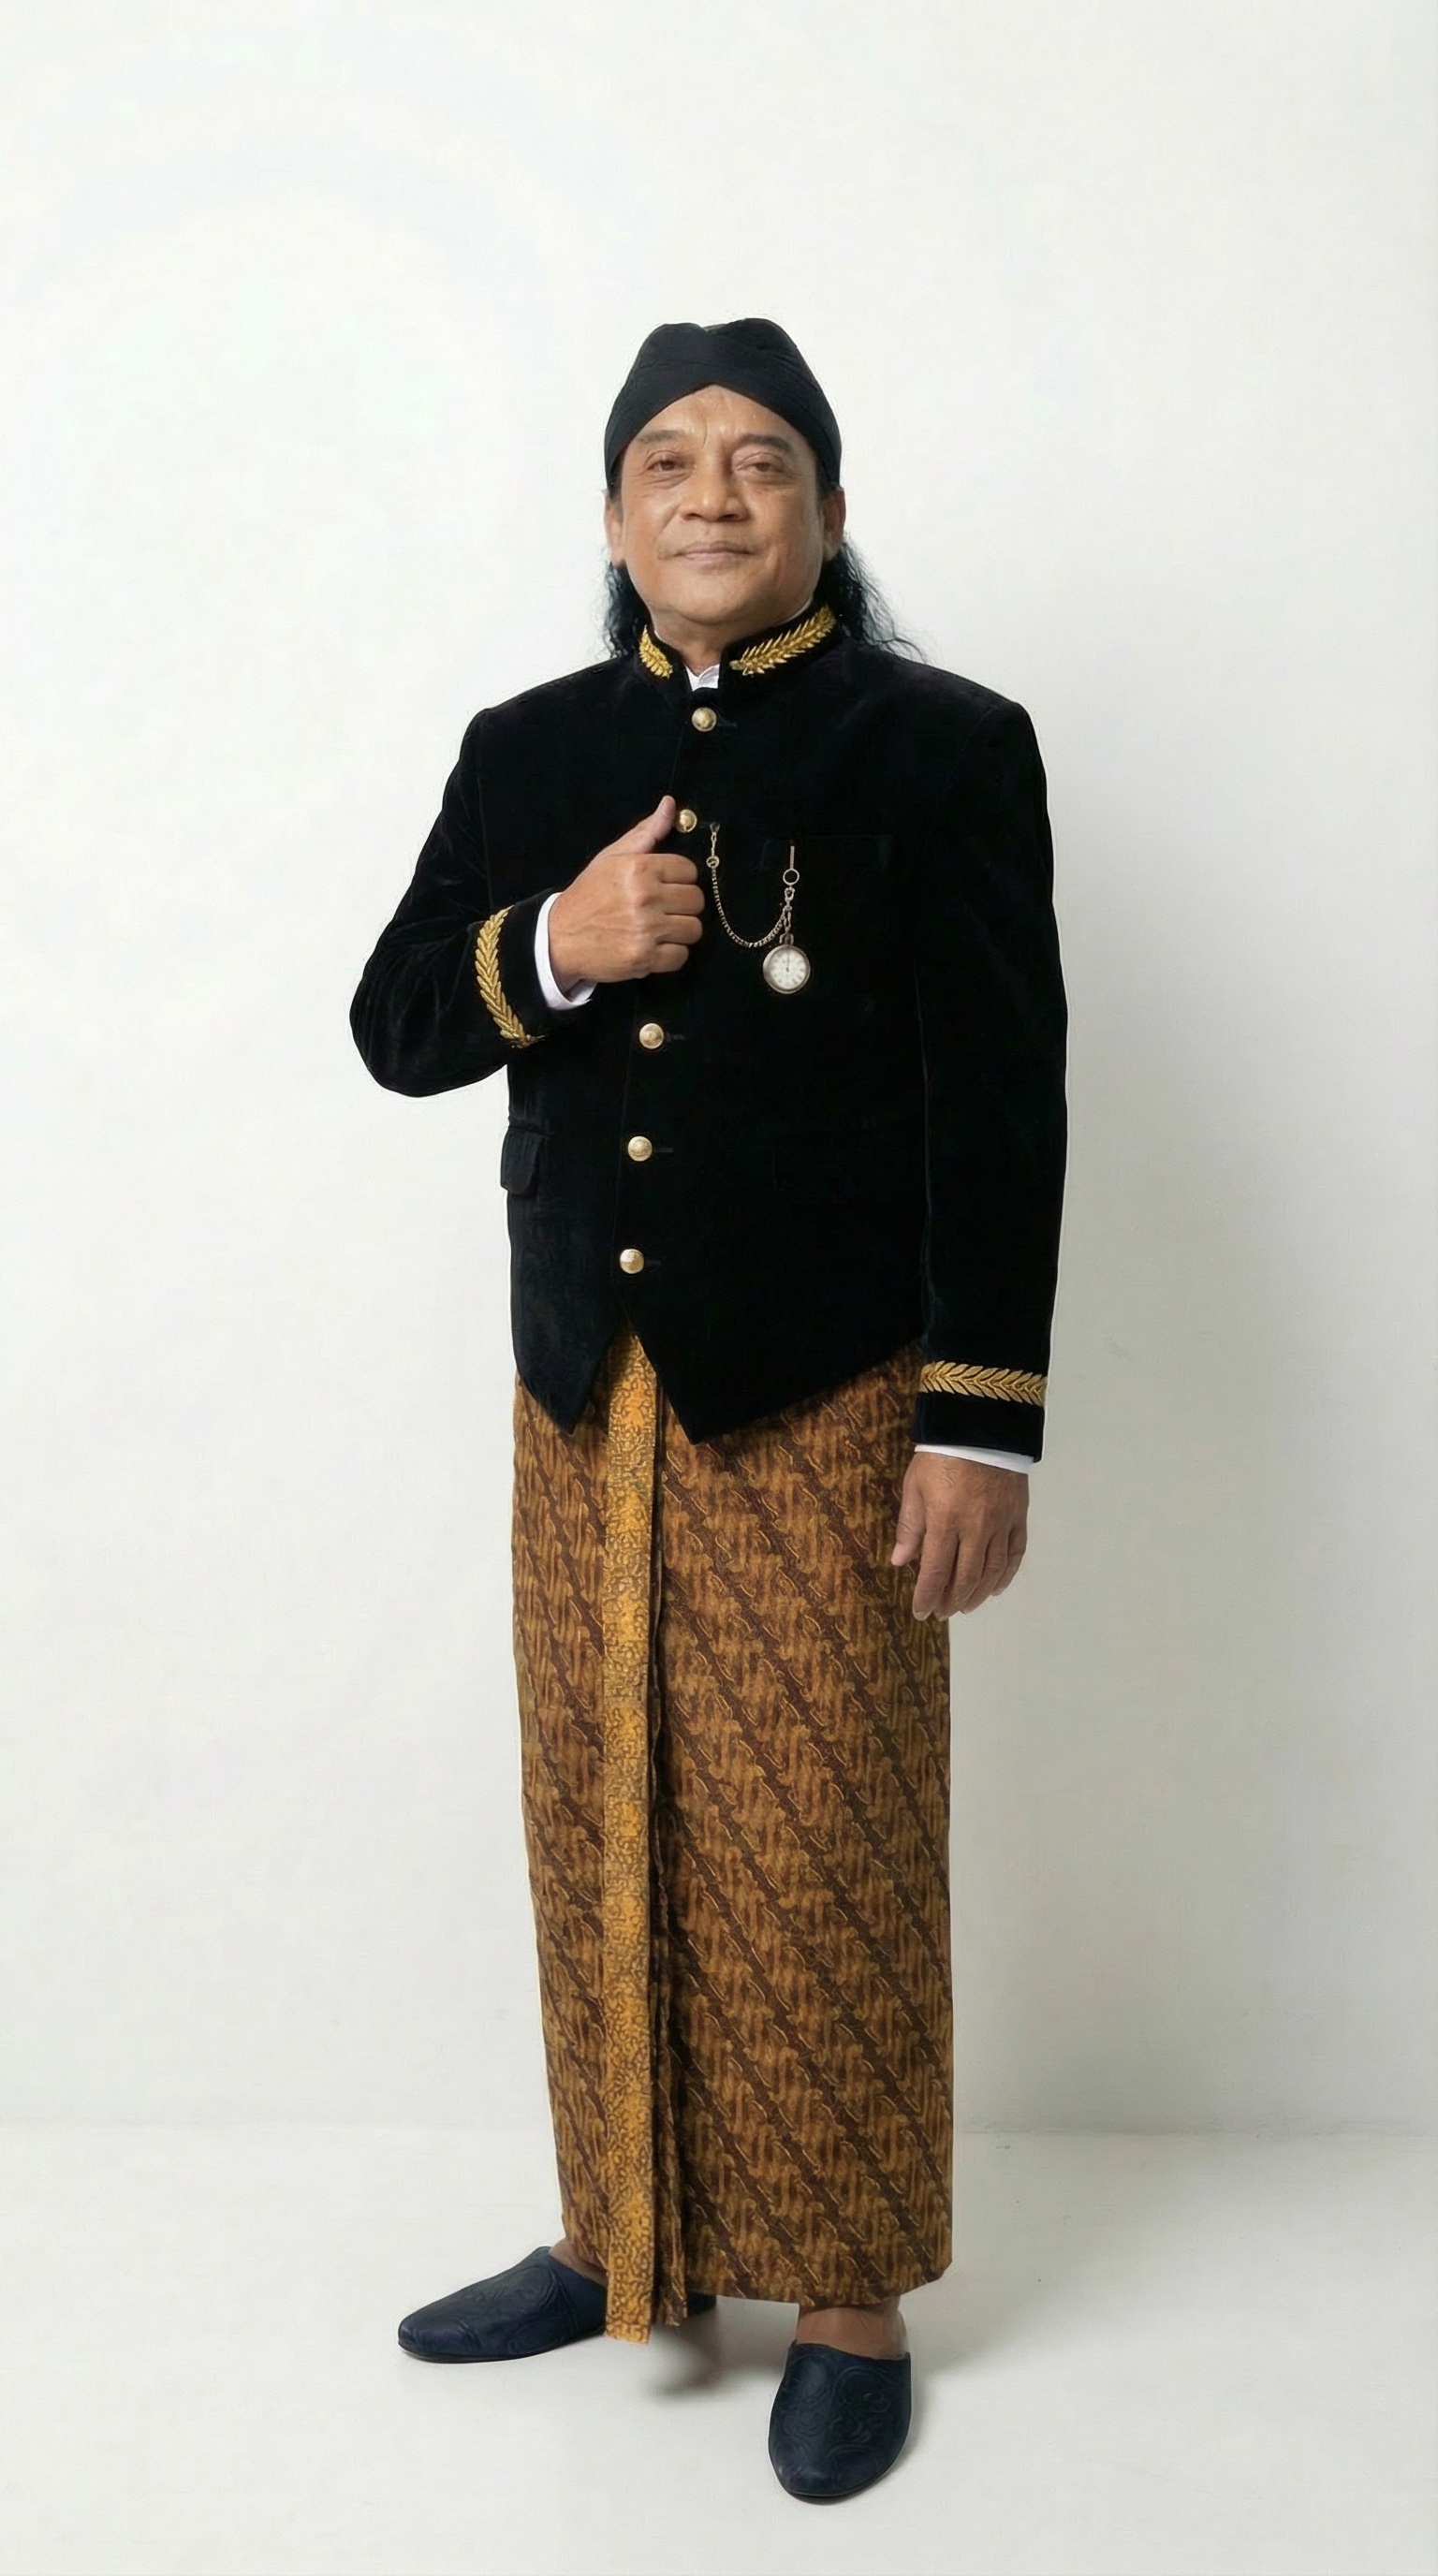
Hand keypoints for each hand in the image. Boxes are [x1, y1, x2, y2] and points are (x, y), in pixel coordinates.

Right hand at [547, 796, 704, 985]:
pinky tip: (655, 947)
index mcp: (639, 868)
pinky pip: (681, 956)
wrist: (559, 937)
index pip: (689, 870)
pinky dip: (671, 954)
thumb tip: (670, 804)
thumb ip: (646, 833)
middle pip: (696, 900)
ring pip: (694, 929)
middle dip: (684, 905)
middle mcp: (645, 897)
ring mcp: (646, 930)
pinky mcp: (645, 958)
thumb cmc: (588, 894)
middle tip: (665, 909)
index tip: (666, 886)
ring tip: (661, 929)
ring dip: (681, 931)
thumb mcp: (612, 858)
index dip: (680, 879)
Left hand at [890, 1453, 1028, 1617]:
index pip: (935, 1572)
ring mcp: (1000, 1525)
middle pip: (965, 1577)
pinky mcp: (1018, 1517)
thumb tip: (899, 1562)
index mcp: (945, 1522)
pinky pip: (1015, 1554)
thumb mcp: (915, 1488)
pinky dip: (1006, 1575)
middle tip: (942, 1613)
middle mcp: (975, 1529)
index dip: (927, 1597)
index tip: (921, 1613)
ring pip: (991, 1571)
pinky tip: (996, 1588)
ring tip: (966, 1606)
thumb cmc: (940, 1456)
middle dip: (951, 1600)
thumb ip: (910, 1528)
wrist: (981, 1426)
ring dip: (977, 1594)